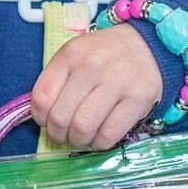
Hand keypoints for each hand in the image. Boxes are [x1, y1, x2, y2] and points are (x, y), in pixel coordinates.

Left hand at [30, 25, 162, 150]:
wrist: (147, 45)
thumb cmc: (104, 55)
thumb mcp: (75, 56)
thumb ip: (56, 81)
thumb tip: (42, 117)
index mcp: (71, 55)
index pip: (42, 97)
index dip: (40, 118)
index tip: (47, 121)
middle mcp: (92, 66)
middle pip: (60, 117)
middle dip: (58, 134)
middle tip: (65, 135)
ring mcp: (117, 82)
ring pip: (83, 128)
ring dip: (78, 141)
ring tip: (82, 137)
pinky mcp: (138, 99)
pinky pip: (109, 134)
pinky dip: (100, 143)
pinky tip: (100, 137)